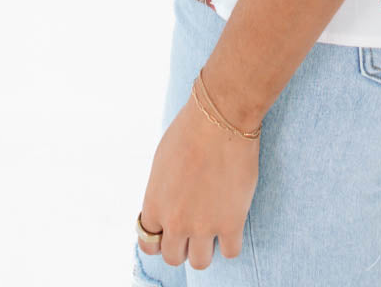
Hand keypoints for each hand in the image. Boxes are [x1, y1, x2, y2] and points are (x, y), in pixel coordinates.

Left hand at [137, 84, 260, 270]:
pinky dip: (231, 242)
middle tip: (194, 226)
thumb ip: (161, 192)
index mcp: (154, 205)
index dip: (160, 238)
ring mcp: (203, 226)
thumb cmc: (190, 130)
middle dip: (183, 244)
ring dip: (205, 247)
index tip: (170, 230)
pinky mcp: (231, 223)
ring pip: (200, 262)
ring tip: (213, 227)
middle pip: (173, 257)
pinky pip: (230, 252)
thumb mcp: (162, 162)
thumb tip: (166, 205)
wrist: (220, 118)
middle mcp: (175, 221)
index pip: (148, 244)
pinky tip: (232, 222)